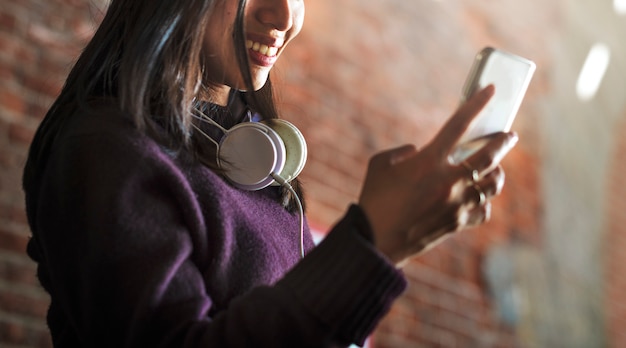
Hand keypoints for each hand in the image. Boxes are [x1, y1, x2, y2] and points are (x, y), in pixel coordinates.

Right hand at [358, 85, 517, 265]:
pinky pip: (483, 210)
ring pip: (493, 184)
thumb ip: (400, 152)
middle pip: (489, 155)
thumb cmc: (374, 200)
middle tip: (510, 135)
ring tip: (496, 169)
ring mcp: (457, 203)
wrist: (376, 240)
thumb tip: (417, 152)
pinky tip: (478, 200)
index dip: (477, 103)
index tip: (491, 90)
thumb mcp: (379, 165)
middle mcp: (448, 180)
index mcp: (428, 161)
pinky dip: (483, 203)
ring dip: (498, 173)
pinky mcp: (458, 223)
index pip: (459, 124)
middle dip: (504, 141)